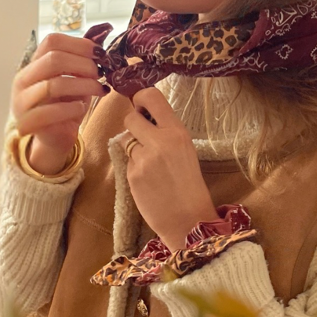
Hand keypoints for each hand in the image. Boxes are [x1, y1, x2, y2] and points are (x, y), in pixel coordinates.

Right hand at [11, 32, 104, 174]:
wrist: (54, 138)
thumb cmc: (65, 106)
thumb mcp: (75, 79)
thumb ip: (83, 58)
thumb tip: (104, 30)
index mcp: (33, 64)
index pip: (52, 42)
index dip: (79, 44)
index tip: (100, 54)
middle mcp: (23, 80)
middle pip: (53, 59)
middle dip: (84, 65)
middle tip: (101, 74)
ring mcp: (22, 101)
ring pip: (54, 84)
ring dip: (83, 86)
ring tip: (98, 91)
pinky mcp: (28, 123)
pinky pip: (51, 111)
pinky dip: (72, 108)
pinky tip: (82, 108)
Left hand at [120, 88, 216, 250]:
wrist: (189, 219)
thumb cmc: (190, 185)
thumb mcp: (185, 150)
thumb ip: (166, 132)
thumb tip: (144, 117)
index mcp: (177, 132)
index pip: (152, 97)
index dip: (140, 98)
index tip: (140, 105)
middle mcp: (160, 141)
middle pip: (130, 117)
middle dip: (133, 125)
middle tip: (142, 137)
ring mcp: (144, 158)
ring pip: (126, 141)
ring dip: (133, 149)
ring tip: (150, 165)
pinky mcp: (132, 174)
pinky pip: (126, 162)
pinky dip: (133, 168)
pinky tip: (148, 181)